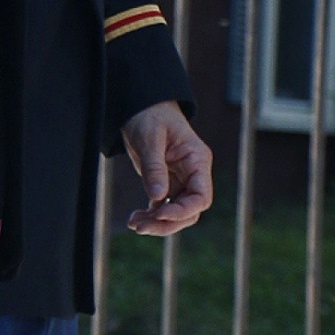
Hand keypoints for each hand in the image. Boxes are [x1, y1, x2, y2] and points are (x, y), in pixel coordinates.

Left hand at [122, 101, 213, 236]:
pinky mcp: (165, 184)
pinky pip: (162, 207)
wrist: (141, 107)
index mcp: (197, 161)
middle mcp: (192, 174)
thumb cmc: (150, 116)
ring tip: (134, 224)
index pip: (201, 197)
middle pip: (189, 211)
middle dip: (166, 223)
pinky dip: (150, 216)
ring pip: (175, 213)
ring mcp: (180, 180)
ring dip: (156, 223)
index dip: (183, 211)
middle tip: (140, 227)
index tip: (159, 214)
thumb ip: (154, 167)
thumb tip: (157, 197)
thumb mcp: (150, 139)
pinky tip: (134, 219)